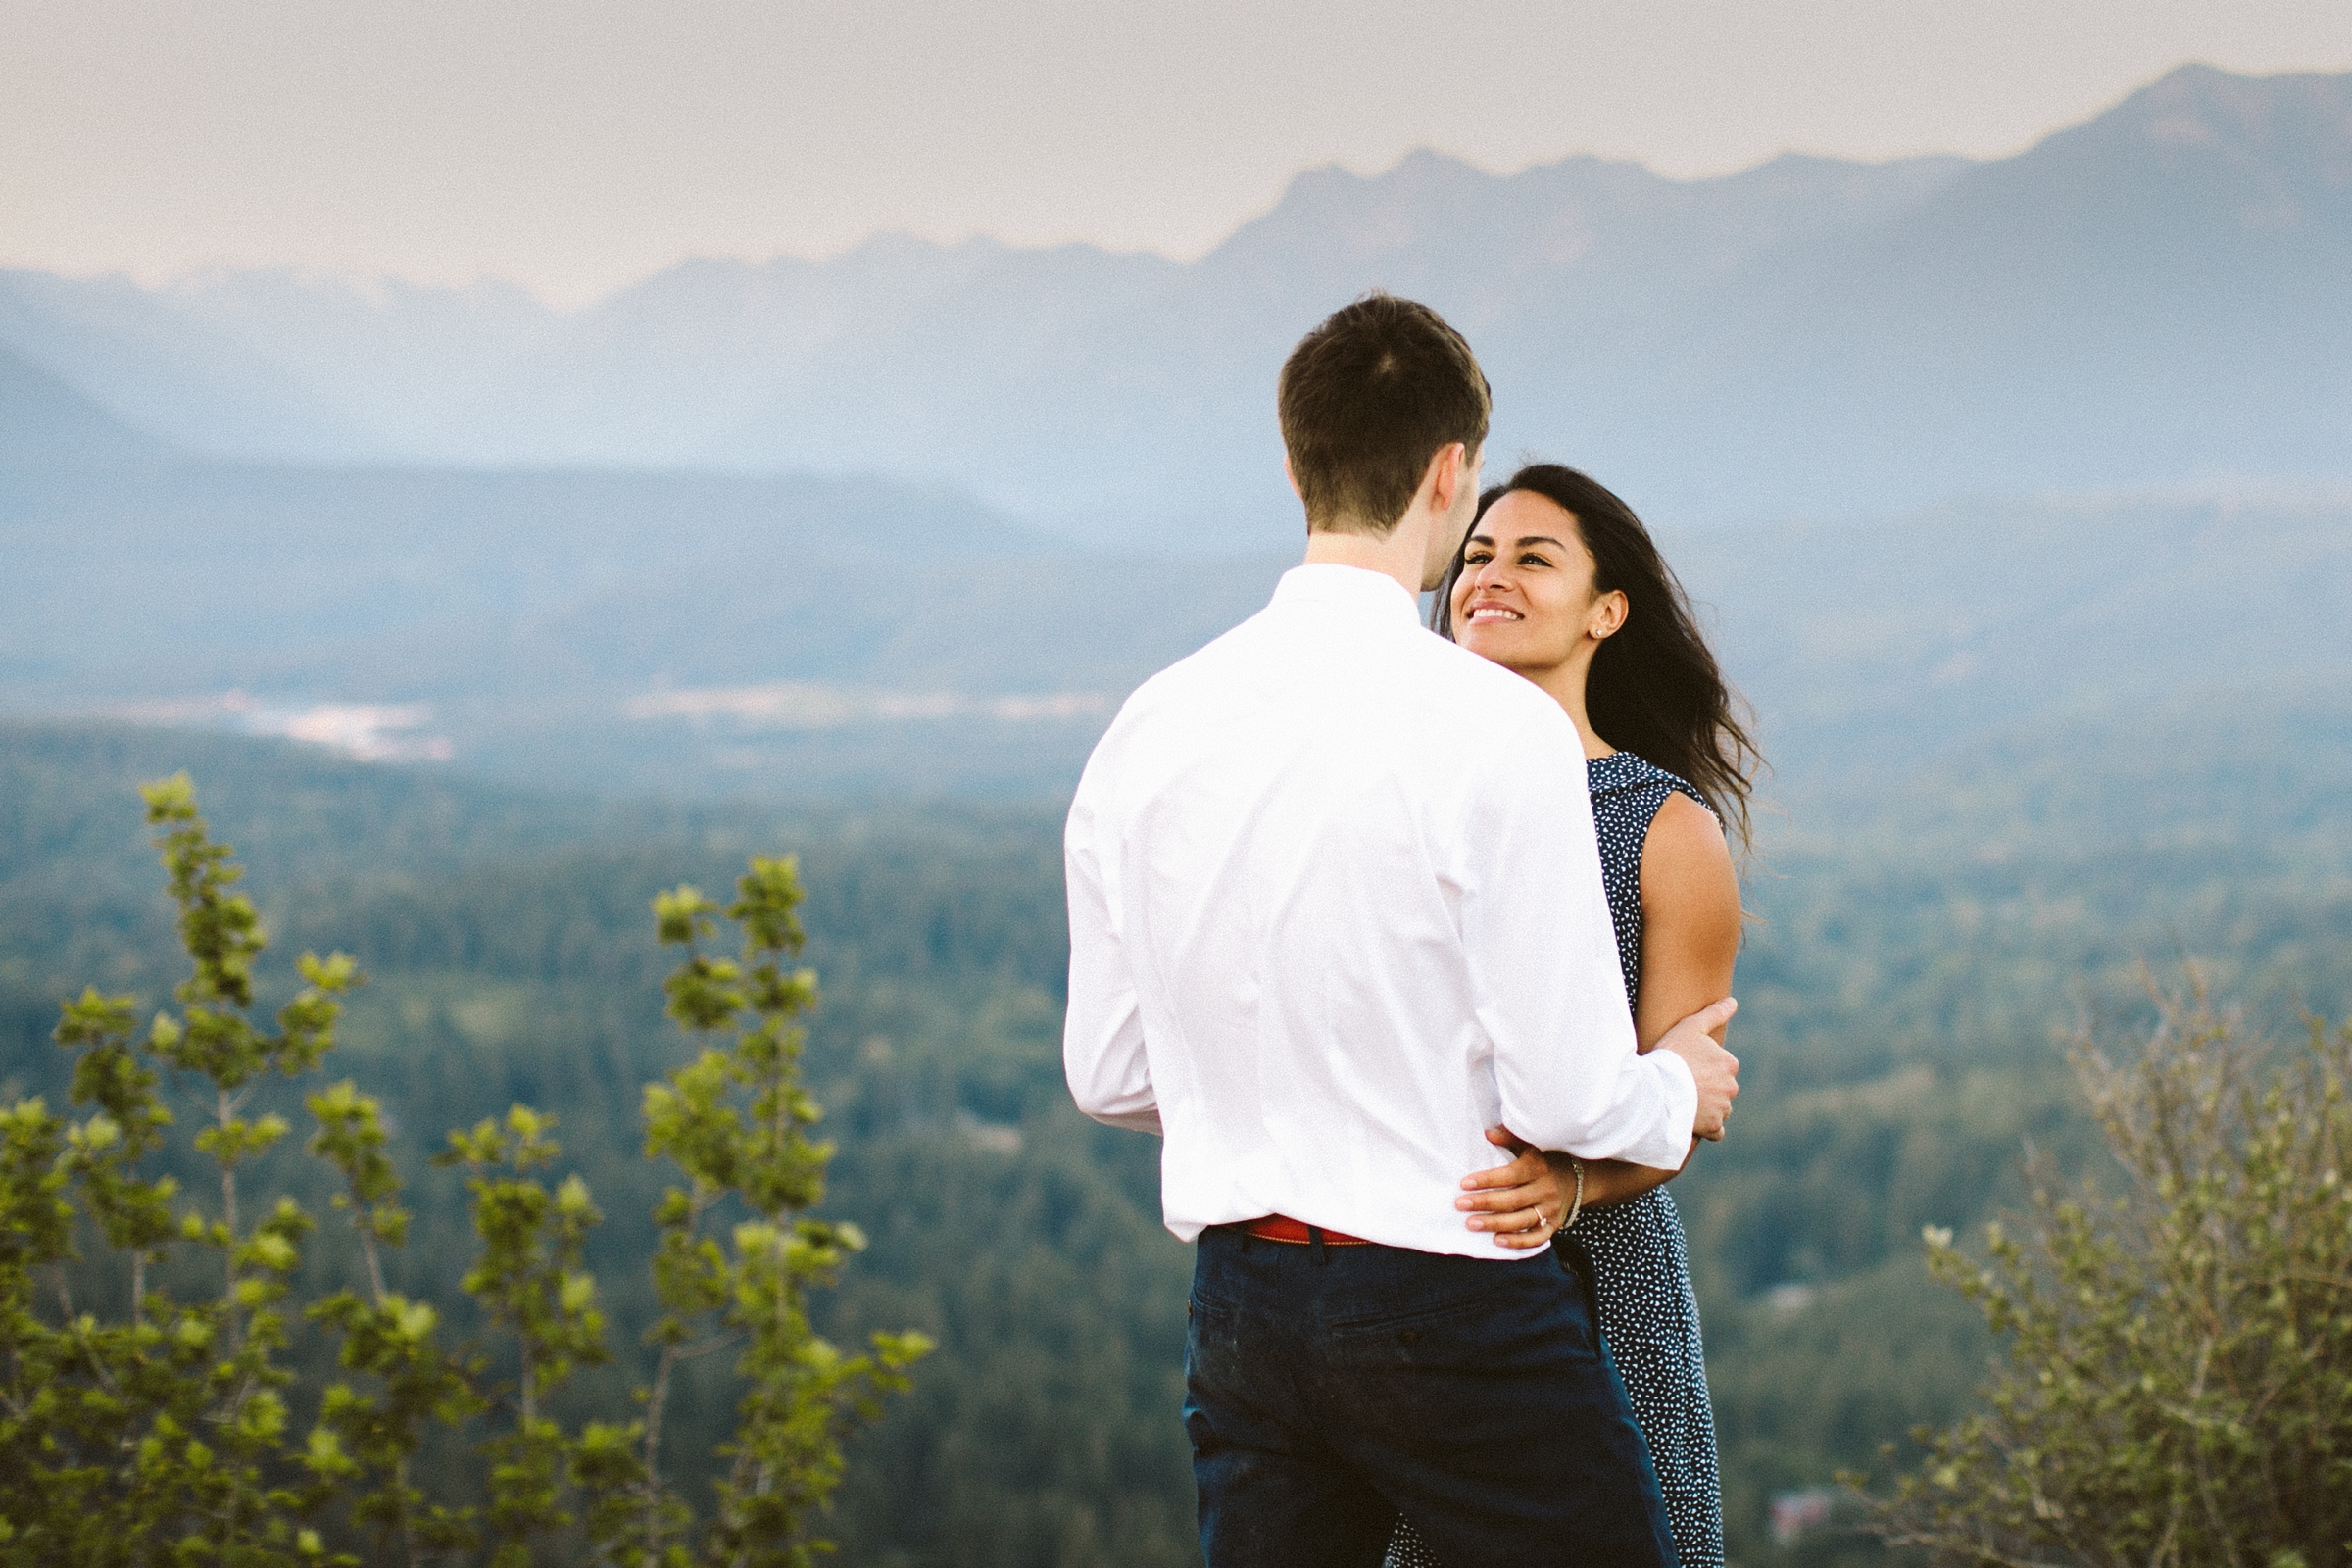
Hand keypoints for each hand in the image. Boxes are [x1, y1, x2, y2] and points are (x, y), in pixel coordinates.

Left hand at [1456, 1127, 1569, 1249]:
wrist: (1577, 1178)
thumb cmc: (1545, 1160)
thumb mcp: (1530, 1145)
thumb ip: (1510, 1138)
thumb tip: (1488, 1133)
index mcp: (1538, 1167)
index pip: (1510, 1175)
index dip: (1487, 1180)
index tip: (1464, 1183)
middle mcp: (1546, 1190)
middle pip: (1513, 1200)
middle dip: (1484, 1203)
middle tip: (1460, 1205)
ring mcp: (1551, 1209)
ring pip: (1521, 1221)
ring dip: (1495, 1224)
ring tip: (1471, 1224)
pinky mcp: (1554, 1225)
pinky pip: (1537, 1238)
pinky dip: (1518, 1242)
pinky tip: (1497, 1240)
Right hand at [1656, 996, 1738, 1139]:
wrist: (1656, 1089)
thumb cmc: (1671, 1055)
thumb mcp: (1690, 1027)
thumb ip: (1714, 1013)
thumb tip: (1733, 1002)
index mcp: (1729, 1063)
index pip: (1723, 1066)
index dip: (1704, 1067)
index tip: (1687, 1067)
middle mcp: (1731, 1087)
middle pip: (1723, 1088)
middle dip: (1708, 1088)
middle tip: (1682, 1085)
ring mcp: (1723, 1108)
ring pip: (1720, 1108)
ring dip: (1708, 1107)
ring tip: (1683, 1102)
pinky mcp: (1713, 1127)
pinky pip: (1717, 1131)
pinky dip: (1709, 1128)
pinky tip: (1694, 1122)